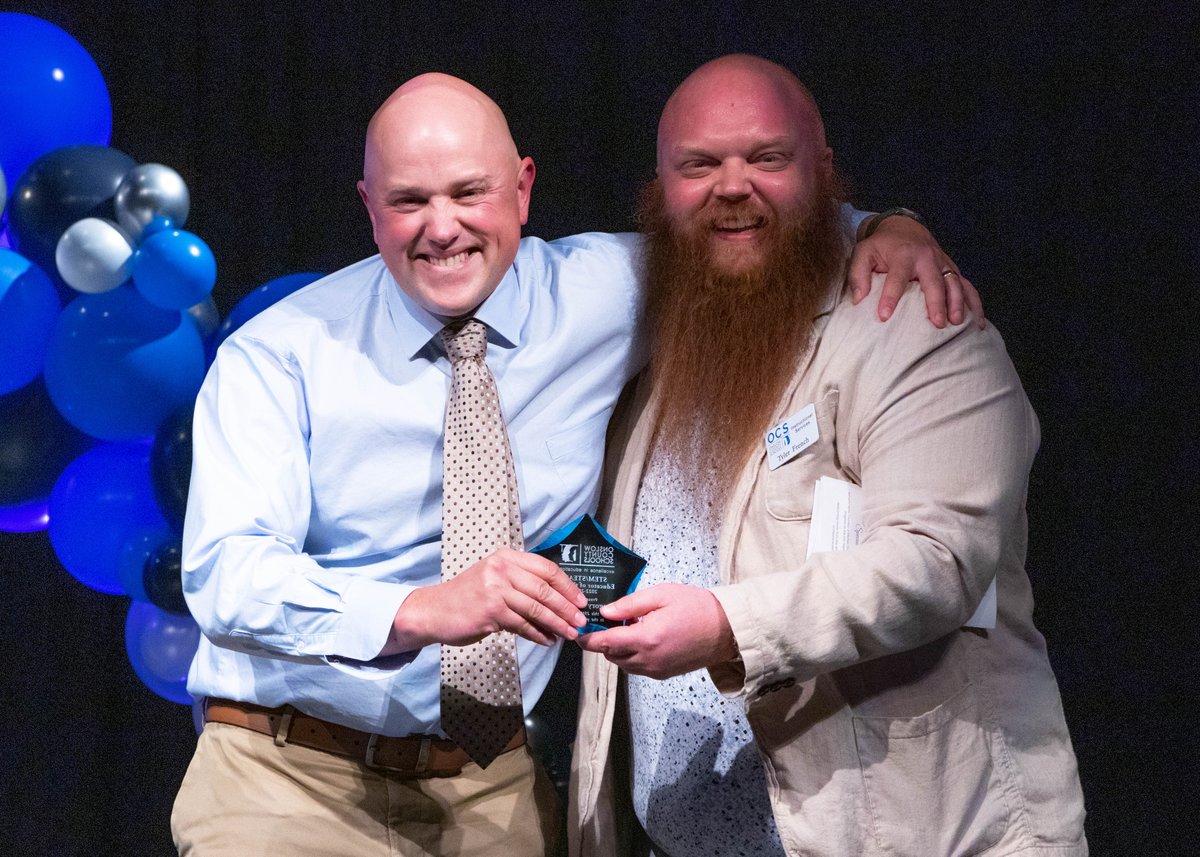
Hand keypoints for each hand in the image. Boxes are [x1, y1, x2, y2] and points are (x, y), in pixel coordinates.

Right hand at [382, 548, 586, 653]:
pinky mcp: (491, 610)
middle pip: (545, 588)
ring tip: (569, 634)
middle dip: (567, 607)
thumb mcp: (494, 579)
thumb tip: (558, 600)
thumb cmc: (467, 598)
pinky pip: (523, 624)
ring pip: (537, 608)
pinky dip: (538, 634)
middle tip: (581, 620)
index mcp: (506, 557)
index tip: (581, 599)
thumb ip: (521, 583)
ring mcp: (495, 588)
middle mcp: (502, 568)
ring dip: (557, 623)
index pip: (546, 568)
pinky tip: (547, 640)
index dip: (567, 585)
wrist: (434, 611)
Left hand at [575, 583, 736, 679]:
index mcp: (646, 639)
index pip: (604, 644)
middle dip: (603, 641)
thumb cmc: (697, 607)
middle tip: (606, 622)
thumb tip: (605, 612)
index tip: (577, 633)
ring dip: (617, 649)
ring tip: (627, 628)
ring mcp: (656, 670)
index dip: (587, 639)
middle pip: (611, 655)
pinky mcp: (664, 674)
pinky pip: (637, 668)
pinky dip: (631, 656)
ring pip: (623, 664)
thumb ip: (630, 605)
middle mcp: (648, 659)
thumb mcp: (661, 595)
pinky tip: (641, 638)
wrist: (726, 630)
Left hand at [849, 214, 984, 328]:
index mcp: (903, 254)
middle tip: (937, 323)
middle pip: (934, 281)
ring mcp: (943, 263)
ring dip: (958, 303)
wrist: (903, 227)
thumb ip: (858, 274)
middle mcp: (927, 258)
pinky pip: (967, 286)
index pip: (897, 277)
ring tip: (957, 323)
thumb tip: (859, 299)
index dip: (890, 297)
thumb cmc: (881, 245)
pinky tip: (978, 322)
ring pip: (955, 283)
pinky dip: (974, 303)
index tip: (884, 316)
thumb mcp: (863, 253)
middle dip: (936, 302)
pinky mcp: (952, 269)